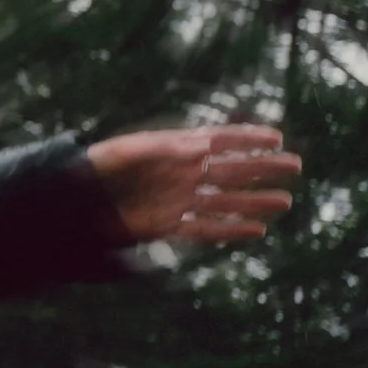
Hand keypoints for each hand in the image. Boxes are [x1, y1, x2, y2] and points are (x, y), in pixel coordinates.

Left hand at [84, 124, 300, 243]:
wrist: (72, 200)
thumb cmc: (97, 166)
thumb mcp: (128, 150)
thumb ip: (165, 148)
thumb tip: (204, 147)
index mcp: (171, 150)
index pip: (217, 140)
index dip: (247, 137)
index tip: (277, 136)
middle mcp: (179, 174)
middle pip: (229, 170)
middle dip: (262, 167)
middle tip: (295, 166)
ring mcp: (175, 199)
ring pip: (224, 201)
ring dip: (254, 201)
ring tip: (285, 201)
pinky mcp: (166, 224)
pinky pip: (204, 228)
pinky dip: (229, 229)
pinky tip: (255, 230)